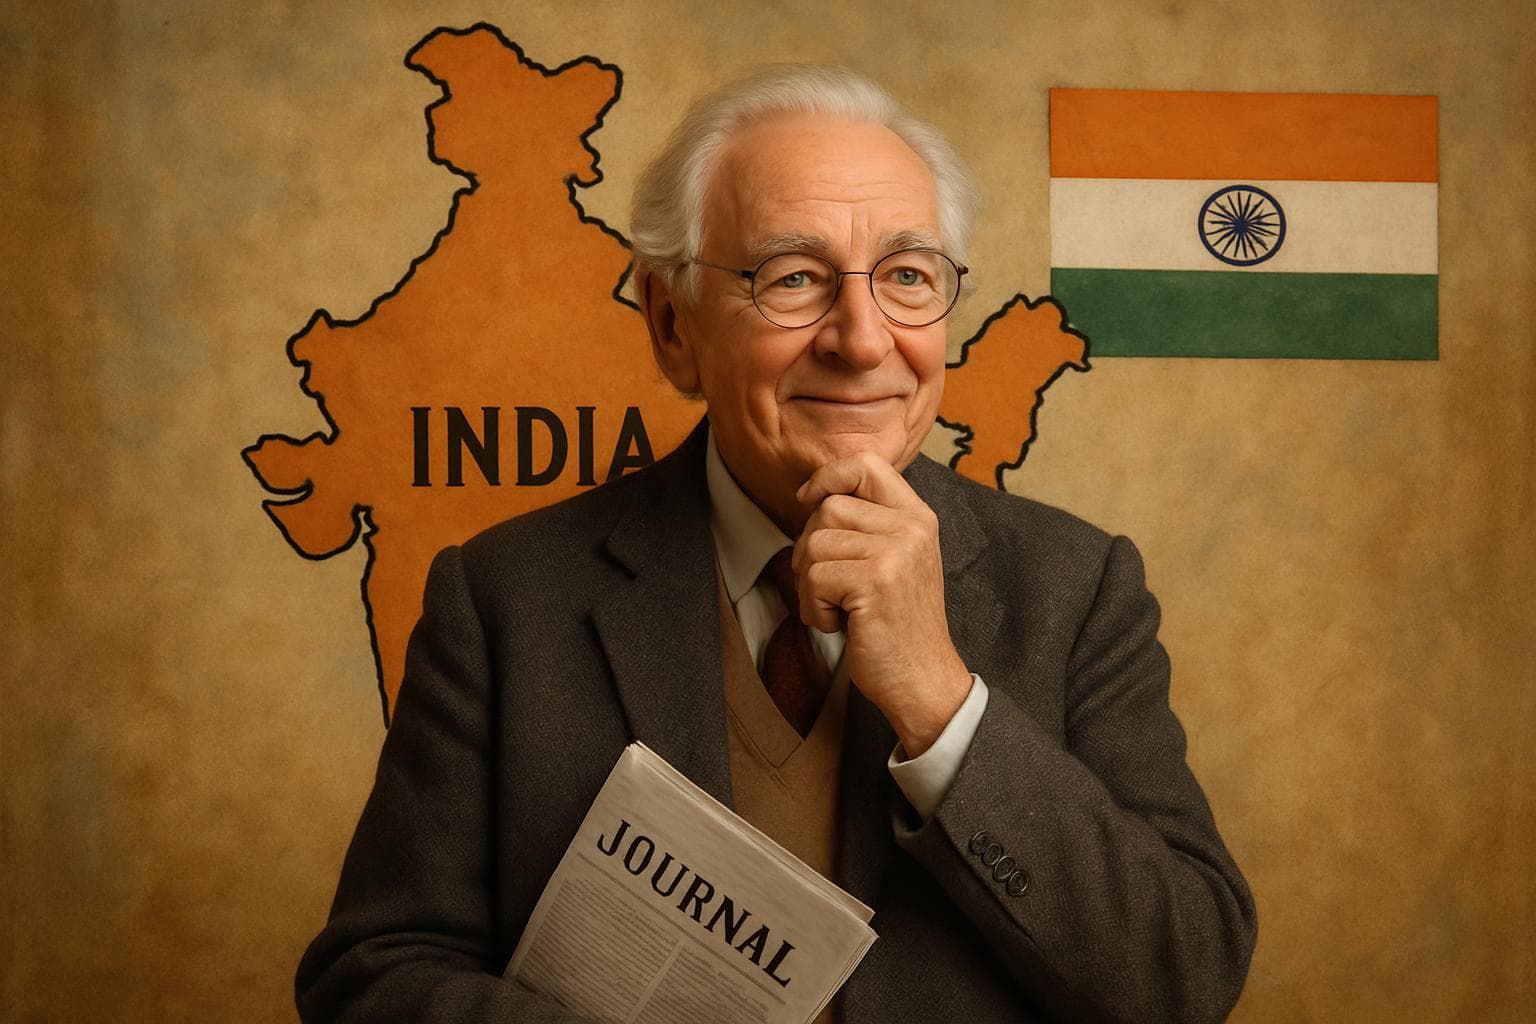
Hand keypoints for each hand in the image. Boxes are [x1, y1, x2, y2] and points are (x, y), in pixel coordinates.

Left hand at [793, 452, 972, 755]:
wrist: (923, 680)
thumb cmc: (896, 624)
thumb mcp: (895, 561)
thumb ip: (868, 524)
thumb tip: (812, 494)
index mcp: (918, 516)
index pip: (866, 464)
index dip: (828, 477)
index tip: (807, 501)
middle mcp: (912, 526)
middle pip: (828, 508)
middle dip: (812, 550)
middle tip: (833, 589)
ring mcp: (896, 551)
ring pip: (814, 542)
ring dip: (810, 584)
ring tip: (839, 609)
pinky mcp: (875, 580)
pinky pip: (813, 577)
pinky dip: (813, 608)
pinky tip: (841, 624)